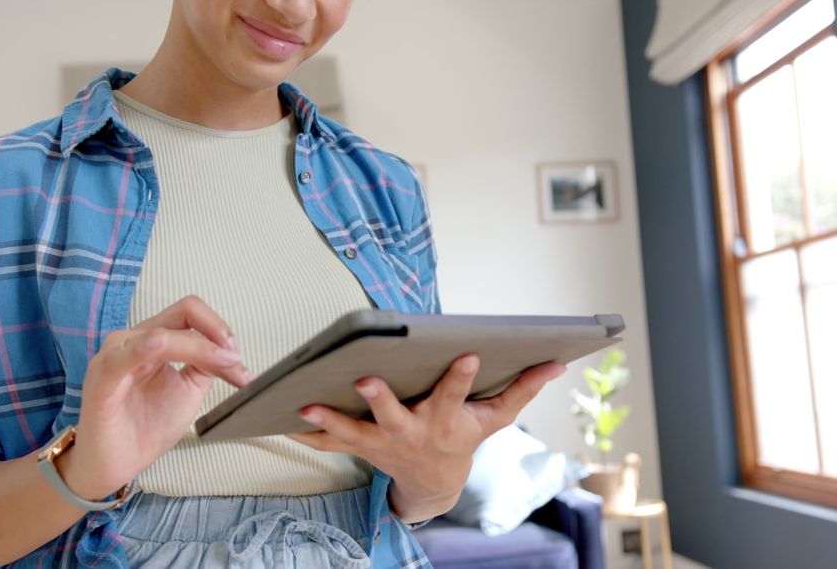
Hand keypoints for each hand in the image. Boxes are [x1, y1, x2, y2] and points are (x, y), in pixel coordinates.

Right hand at [59, 296, 253, 499]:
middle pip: (183, 314)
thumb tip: (231, 352)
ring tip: (223, 366)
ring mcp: (117, 355)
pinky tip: (159, 345)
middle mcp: (135, 339)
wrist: (120, 462)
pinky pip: (124, 355)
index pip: (191, 314)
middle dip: (217, 335)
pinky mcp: (103, 377)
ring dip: (200, 348)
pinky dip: (145, 347)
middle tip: (235, 360)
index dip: (220, 329)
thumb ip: (207, 365)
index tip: (237, 358)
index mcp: (155, 338)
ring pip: (164, 334)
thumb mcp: (190, 389)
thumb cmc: (147, 426)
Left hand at [287, 354, 566, 521]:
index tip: (465, 353)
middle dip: (381, 399)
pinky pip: (328, 443)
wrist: (434, 483)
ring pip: (353, 432)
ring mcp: (382, 443)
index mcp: (446, 420)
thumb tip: (556, 363)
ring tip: (306, 405)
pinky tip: (281, 419)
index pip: (456, 395)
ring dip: (329, 420)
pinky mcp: (360, 447)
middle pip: (396, 415)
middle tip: (366, 379)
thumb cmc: (463, 440)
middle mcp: (412, 432)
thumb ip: (522, 389)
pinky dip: (306, 434)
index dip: (460, 376)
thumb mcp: (496, 419)